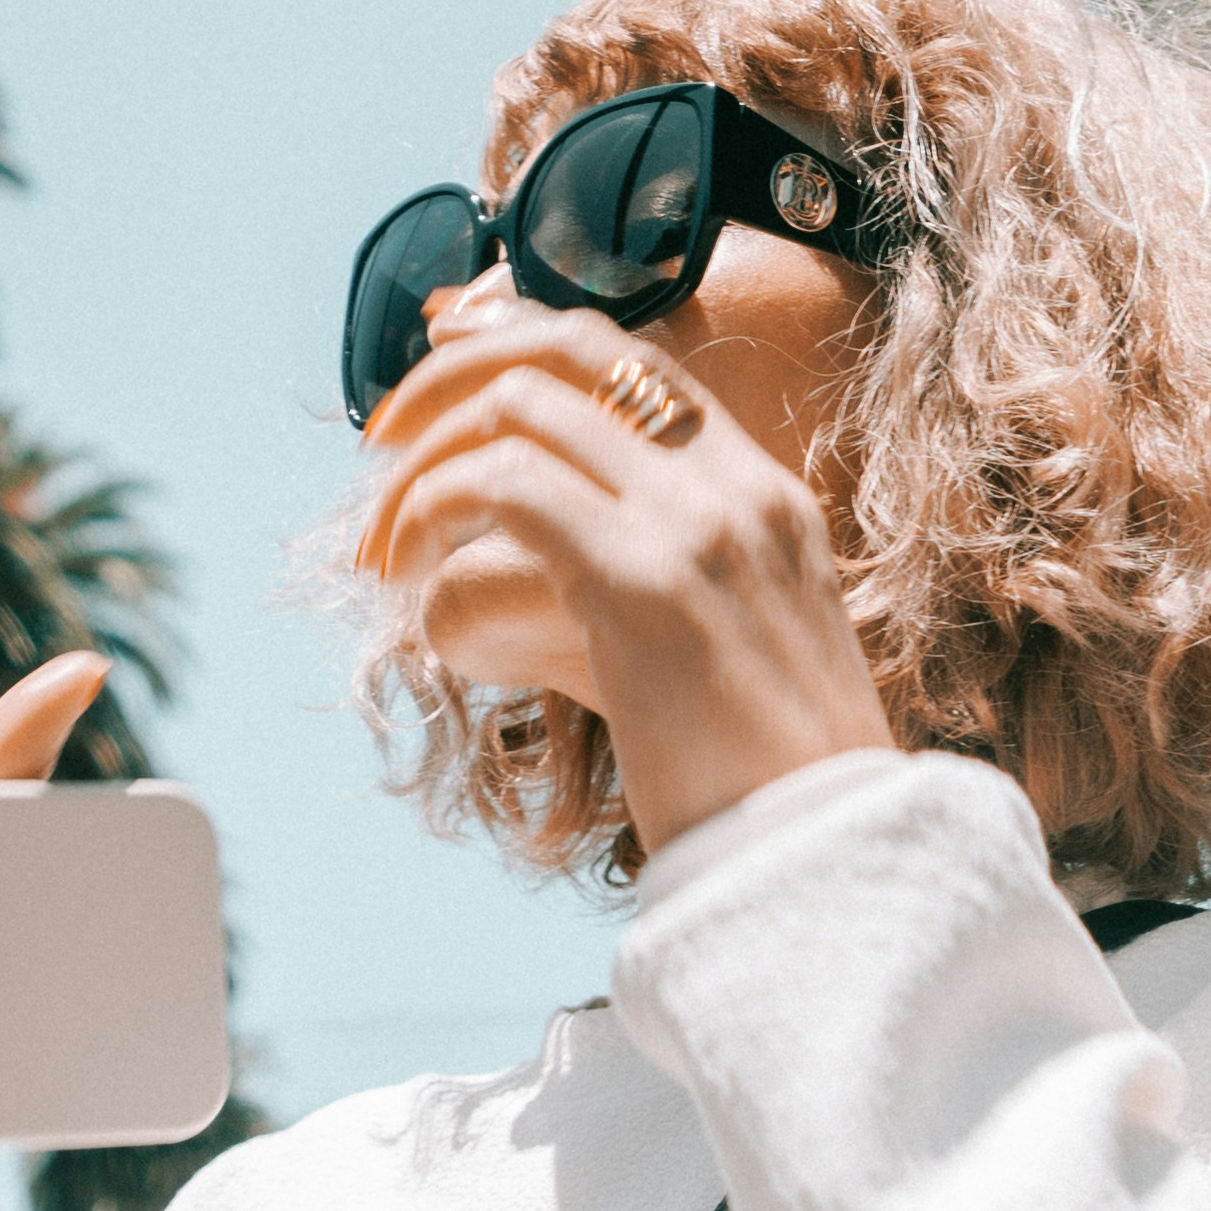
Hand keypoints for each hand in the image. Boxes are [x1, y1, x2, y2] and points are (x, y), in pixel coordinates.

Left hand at [360, 300, 895, 853]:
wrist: (828, 864)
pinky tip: (404, 571)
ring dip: (424, 462)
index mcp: (767, 498)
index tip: (443, 380)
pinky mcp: (643, 583)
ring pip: (520, 409)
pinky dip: (429, 510)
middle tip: (383, 441)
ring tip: (381, 539)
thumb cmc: (772, 794)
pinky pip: (502, 488)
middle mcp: (737, 488)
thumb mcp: (741, 658)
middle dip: (453, 377)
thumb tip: (552, 585)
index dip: (521, 346)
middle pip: (569, 352)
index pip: (635, 362)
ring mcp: (696, 526)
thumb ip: (662, 594)